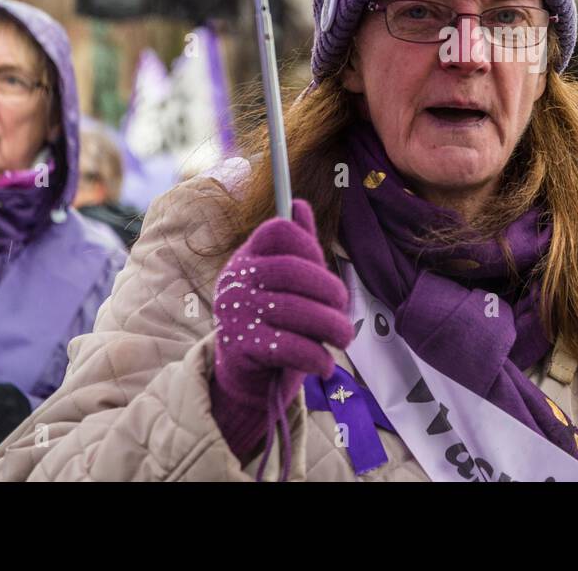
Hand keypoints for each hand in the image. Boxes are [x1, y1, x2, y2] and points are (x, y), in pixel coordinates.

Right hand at [210, 199, 352, 456]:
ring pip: (295, 310)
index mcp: (248, 256)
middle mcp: (235, 279)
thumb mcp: (284, 281)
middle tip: (343, 308)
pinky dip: (316, 357)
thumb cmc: (274, 319)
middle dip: (329, 290)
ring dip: (331, 326)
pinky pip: (289, 346)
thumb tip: (299, 204)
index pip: (278, 230)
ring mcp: (234, 312)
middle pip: (292, 271)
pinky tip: (325, 365)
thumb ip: (297, 246)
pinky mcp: (239, 347)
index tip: (324, 267)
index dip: (310, 245)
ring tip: (343, 337)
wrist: (245, 373)